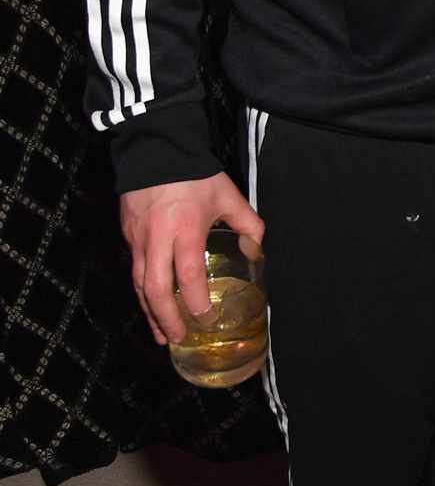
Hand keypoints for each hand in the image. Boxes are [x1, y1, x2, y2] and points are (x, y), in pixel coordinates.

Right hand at [120, 174, 264, 347]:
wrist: (156, 147)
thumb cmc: (194, 172)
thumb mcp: (227, 195)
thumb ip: (246, 222)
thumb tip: (256, 248)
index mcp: (185, 228)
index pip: (187, 274)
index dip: (195, 300)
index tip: (205, 317)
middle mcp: (158, 238)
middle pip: (155, 288)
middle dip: (166, 318)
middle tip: (179, 337)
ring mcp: (138, 237)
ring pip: (139, 283)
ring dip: (150, 311)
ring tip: (162, 334)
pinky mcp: (127, 233)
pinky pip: (133, 269)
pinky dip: (143, 292)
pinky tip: (152, 304)